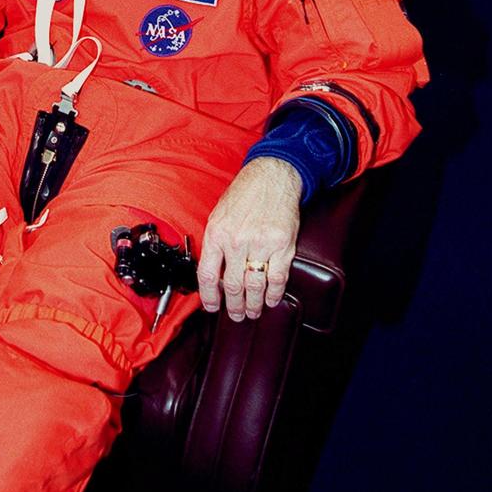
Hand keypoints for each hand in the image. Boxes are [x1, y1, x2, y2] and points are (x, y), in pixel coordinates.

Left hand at [197, 157, 300, 320]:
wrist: (272, 176)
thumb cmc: (244, 194)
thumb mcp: (218, 215)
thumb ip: (215, 244)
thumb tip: (213, 274)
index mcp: (217, 233)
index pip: (208, 276)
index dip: (209, 298)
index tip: (212, 307)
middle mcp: (237, 240)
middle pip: (233, 286)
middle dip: (234, 306)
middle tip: (236, 315)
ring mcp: (261, 244)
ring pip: (255, 287)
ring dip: (253, 305)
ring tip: (252, 312)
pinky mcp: (283, 245)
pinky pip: (277, 279)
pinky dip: (274, 294)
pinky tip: (271, 299)